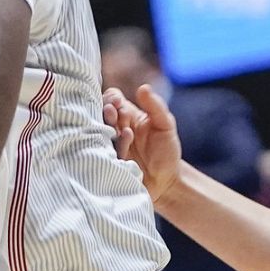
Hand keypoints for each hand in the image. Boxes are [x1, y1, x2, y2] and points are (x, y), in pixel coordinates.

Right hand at [101, 84, 183, 204]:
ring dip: (109, 125)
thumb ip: (156, 106)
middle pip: (102, 113)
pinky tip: (127, 136)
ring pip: (102, 131)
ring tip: (121, 122)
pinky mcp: (112, 162)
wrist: (168, 182)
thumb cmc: (165, 150)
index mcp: (126, 115)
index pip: (112, 99)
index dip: (112, 98)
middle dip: (106, 110)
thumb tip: (143, 88)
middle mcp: (115, 128)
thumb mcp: (165, 125)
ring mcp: (112, 146)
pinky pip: (109, 151)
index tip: (119, 101)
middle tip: (113, 110)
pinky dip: (118, 143)